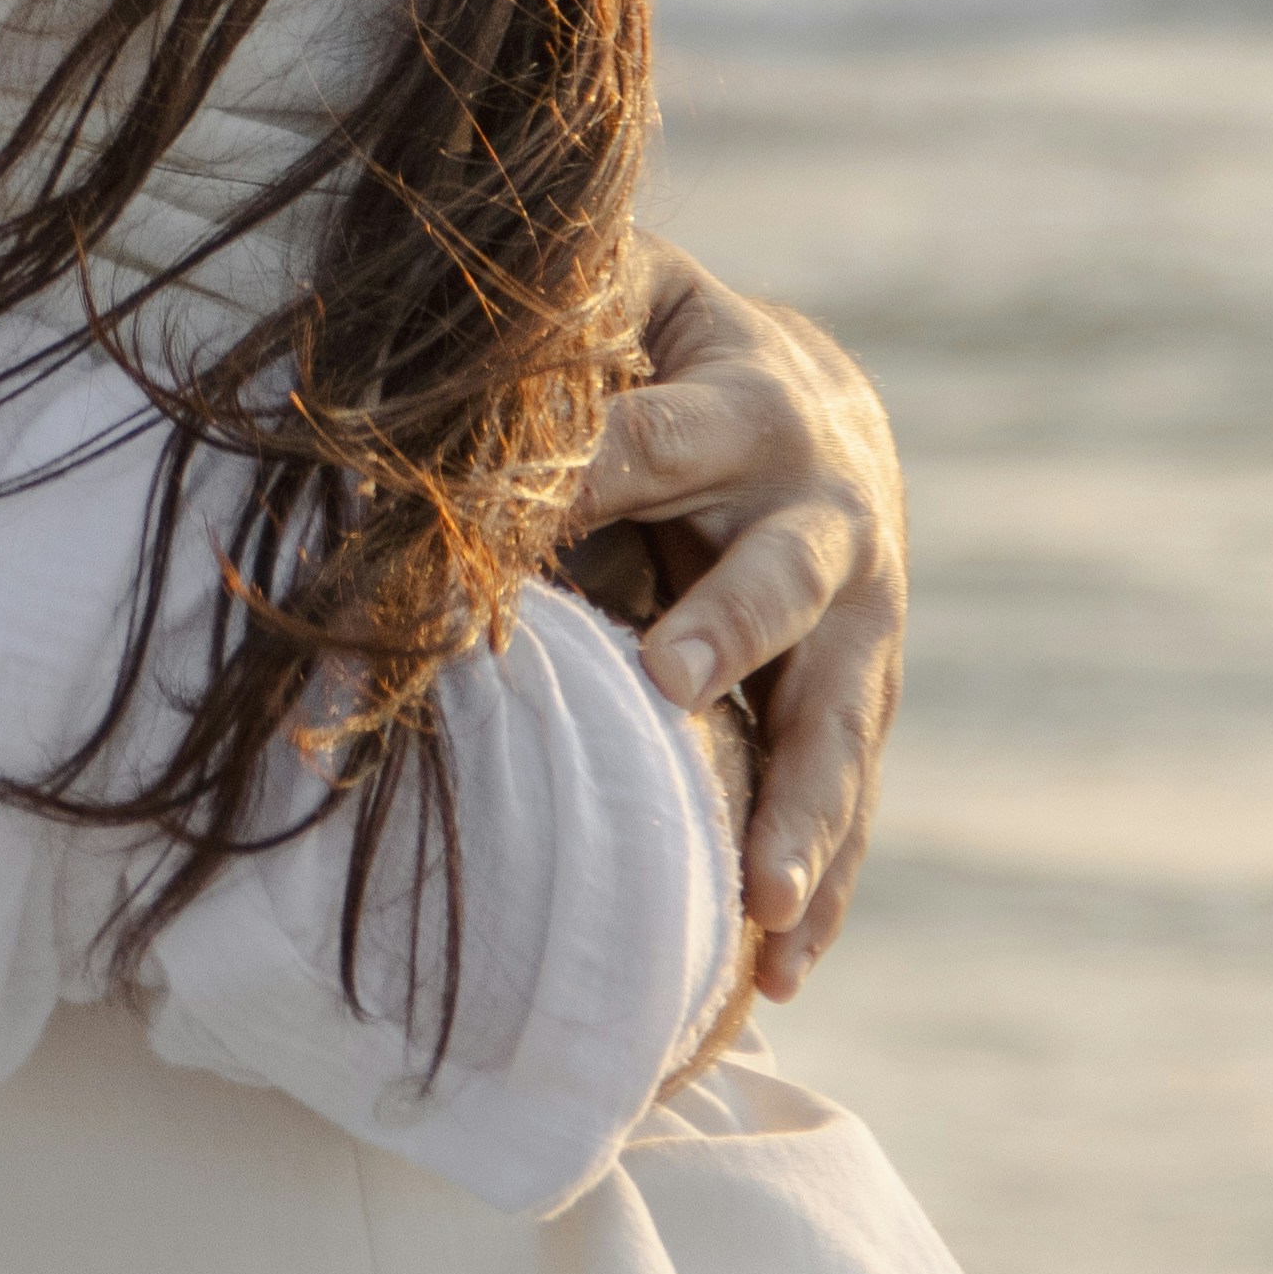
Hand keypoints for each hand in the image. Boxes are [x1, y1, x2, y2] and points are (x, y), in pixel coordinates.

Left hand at [560, 236, 909, 1003]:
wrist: (823, 406)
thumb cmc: (677, 347)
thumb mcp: (630, 296)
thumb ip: (556, 314)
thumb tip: (414, 361)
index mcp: (750, 407)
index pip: (655, 439)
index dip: (584, 468)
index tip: (497, 515)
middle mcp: (823, 520)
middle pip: (779, 580)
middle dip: (728, 626)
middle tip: (668, 674)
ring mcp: (859, 626)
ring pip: (835, 721)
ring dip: (798, 810)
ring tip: (764, 901)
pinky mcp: (858, 704)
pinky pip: (848, 805)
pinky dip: (822, 888)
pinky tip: (777, 977)